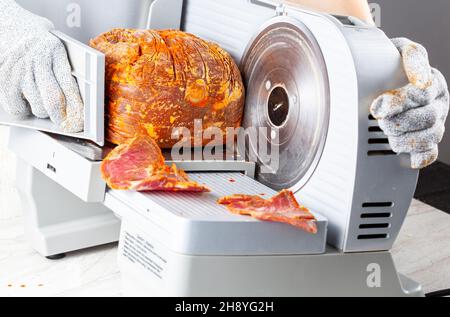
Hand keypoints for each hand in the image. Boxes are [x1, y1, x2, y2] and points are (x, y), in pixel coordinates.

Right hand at [0, 0, 83, 132]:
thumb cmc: (38, 41)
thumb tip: (78, 103)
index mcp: (55, 51)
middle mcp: (36, 60)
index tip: (81, 120)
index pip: (70, 86)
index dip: (77, 108)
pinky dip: (24, 111)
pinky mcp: (4, 77)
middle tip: (65, 123)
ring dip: (44, 112)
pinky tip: (27, 103)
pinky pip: (16, 107)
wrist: (9, 24)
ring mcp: (19, 69)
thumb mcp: (58, 47)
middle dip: (62, 117)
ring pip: (38, 106)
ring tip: (45, 106)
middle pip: (53, 100)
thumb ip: (67, 70)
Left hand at [371, 38, 448, 168]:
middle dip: (401, 122)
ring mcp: (434, 121)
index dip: (399, 102)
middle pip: (428, 117)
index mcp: (430, 80)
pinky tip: (407, 156)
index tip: (378, 106)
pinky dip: (418, 156)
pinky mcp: (427, 139)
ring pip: (431, 136)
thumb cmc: (388, 64)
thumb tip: (421, 78)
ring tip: (389, 135)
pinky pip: (430, 153)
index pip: (422, 93)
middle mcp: (436, 101)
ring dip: (407, 139)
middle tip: (380, 121)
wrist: (380, 78)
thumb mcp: (396, 50)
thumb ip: (410, 56)